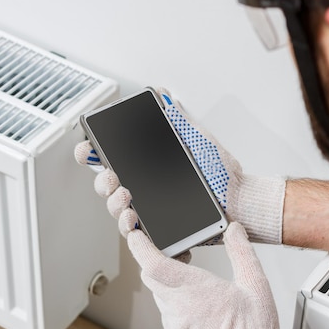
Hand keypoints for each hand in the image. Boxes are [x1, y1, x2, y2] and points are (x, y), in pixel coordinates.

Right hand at [75, 88, 285, 243]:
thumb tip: (161, 93)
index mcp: (146, 165)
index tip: (88, 149)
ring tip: (127, 198)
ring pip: (116, 211)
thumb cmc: (220, 171)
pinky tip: (134, 219)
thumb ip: (178, 118)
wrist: (240, 197)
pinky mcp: (160, 231)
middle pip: (106, 187)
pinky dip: (130, 228)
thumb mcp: (197, 138)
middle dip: (103, 182)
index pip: (109, 158)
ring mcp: (149, 211)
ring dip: (114, 205)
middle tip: (115, 178)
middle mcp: (143, 188)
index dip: (91, 153)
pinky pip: (136, 235)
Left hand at [127, 221, 288, 328]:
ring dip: (170, 284)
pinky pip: (169, 315)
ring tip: (196, 282)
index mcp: (194, 289)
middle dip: (157, 260)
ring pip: (160, 296)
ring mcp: (175, 327)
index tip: (136, 233)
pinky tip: (200, 307)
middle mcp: (177, 307)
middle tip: (180, 253)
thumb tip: (235, 231)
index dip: (139, 245)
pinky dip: (177, 304)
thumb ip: (242, 252)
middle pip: (151, 276)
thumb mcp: (255, 284)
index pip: (151, 262)